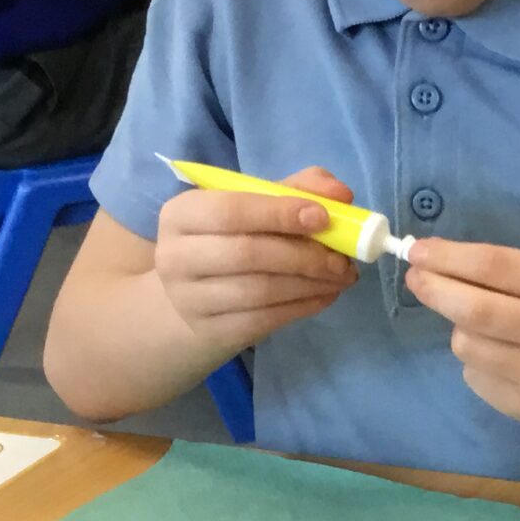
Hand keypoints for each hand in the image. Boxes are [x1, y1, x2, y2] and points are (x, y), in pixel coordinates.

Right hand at [152, 166, 358, 352]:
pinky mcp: (211, 330)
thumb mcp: (254, 206)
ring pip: (260, 291)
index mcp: (182, 214)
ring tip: (342, 277)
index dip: (279, 213)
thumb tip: (340, 193)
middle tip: (343, 259)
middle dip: (304, 255)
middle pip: (247, 254)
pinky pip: (265, 319)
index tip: (323, 217)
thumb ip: (296, 189)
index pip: (229, 211)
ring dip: (311, 284)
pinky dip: (303, 306)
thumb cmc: (229, 240)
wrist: (191, 300)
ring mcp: (190, 299)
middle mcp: (176, 256)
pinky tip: (325, 295)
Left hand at [405, 240, 519, 426]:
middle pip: (474, 310)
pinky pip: (472, 374)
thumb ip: (501, 272)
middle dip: (435, 290)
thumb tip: (430, 260)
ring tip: (489, 331)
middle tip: (414, 278)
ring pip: (466, 344)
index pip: (495, 266)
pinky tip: (504, 362)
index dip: (448, 257)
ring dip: (460, 330)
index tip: (417, 250)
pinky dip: (476, 361)